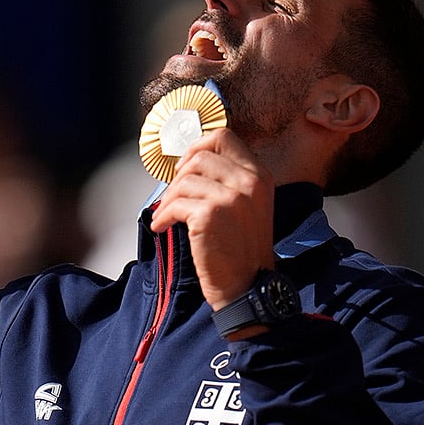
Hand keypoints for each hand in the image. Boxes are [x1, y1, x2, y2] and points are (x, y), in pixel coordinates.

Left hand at [149, 128, 274, 311]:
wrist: (248, 287)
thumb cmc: (241, 250)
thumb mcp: (248, 206)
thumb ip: (229, 180)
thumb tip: (189, 161)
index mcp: (260, 176)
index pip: (224, 137)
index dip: (198, 147)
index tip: (186, 168)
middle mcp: (249, 182)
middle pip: (199, 156)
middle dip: (179, 176)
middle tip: (175, 197)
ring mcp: (232, 198)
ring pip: (184, 180)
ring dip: (169, 199)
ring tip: (168, 216)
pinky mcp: (211, 215)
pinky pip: (175, 204)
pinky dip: (164, 216)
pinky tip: (164, 227)